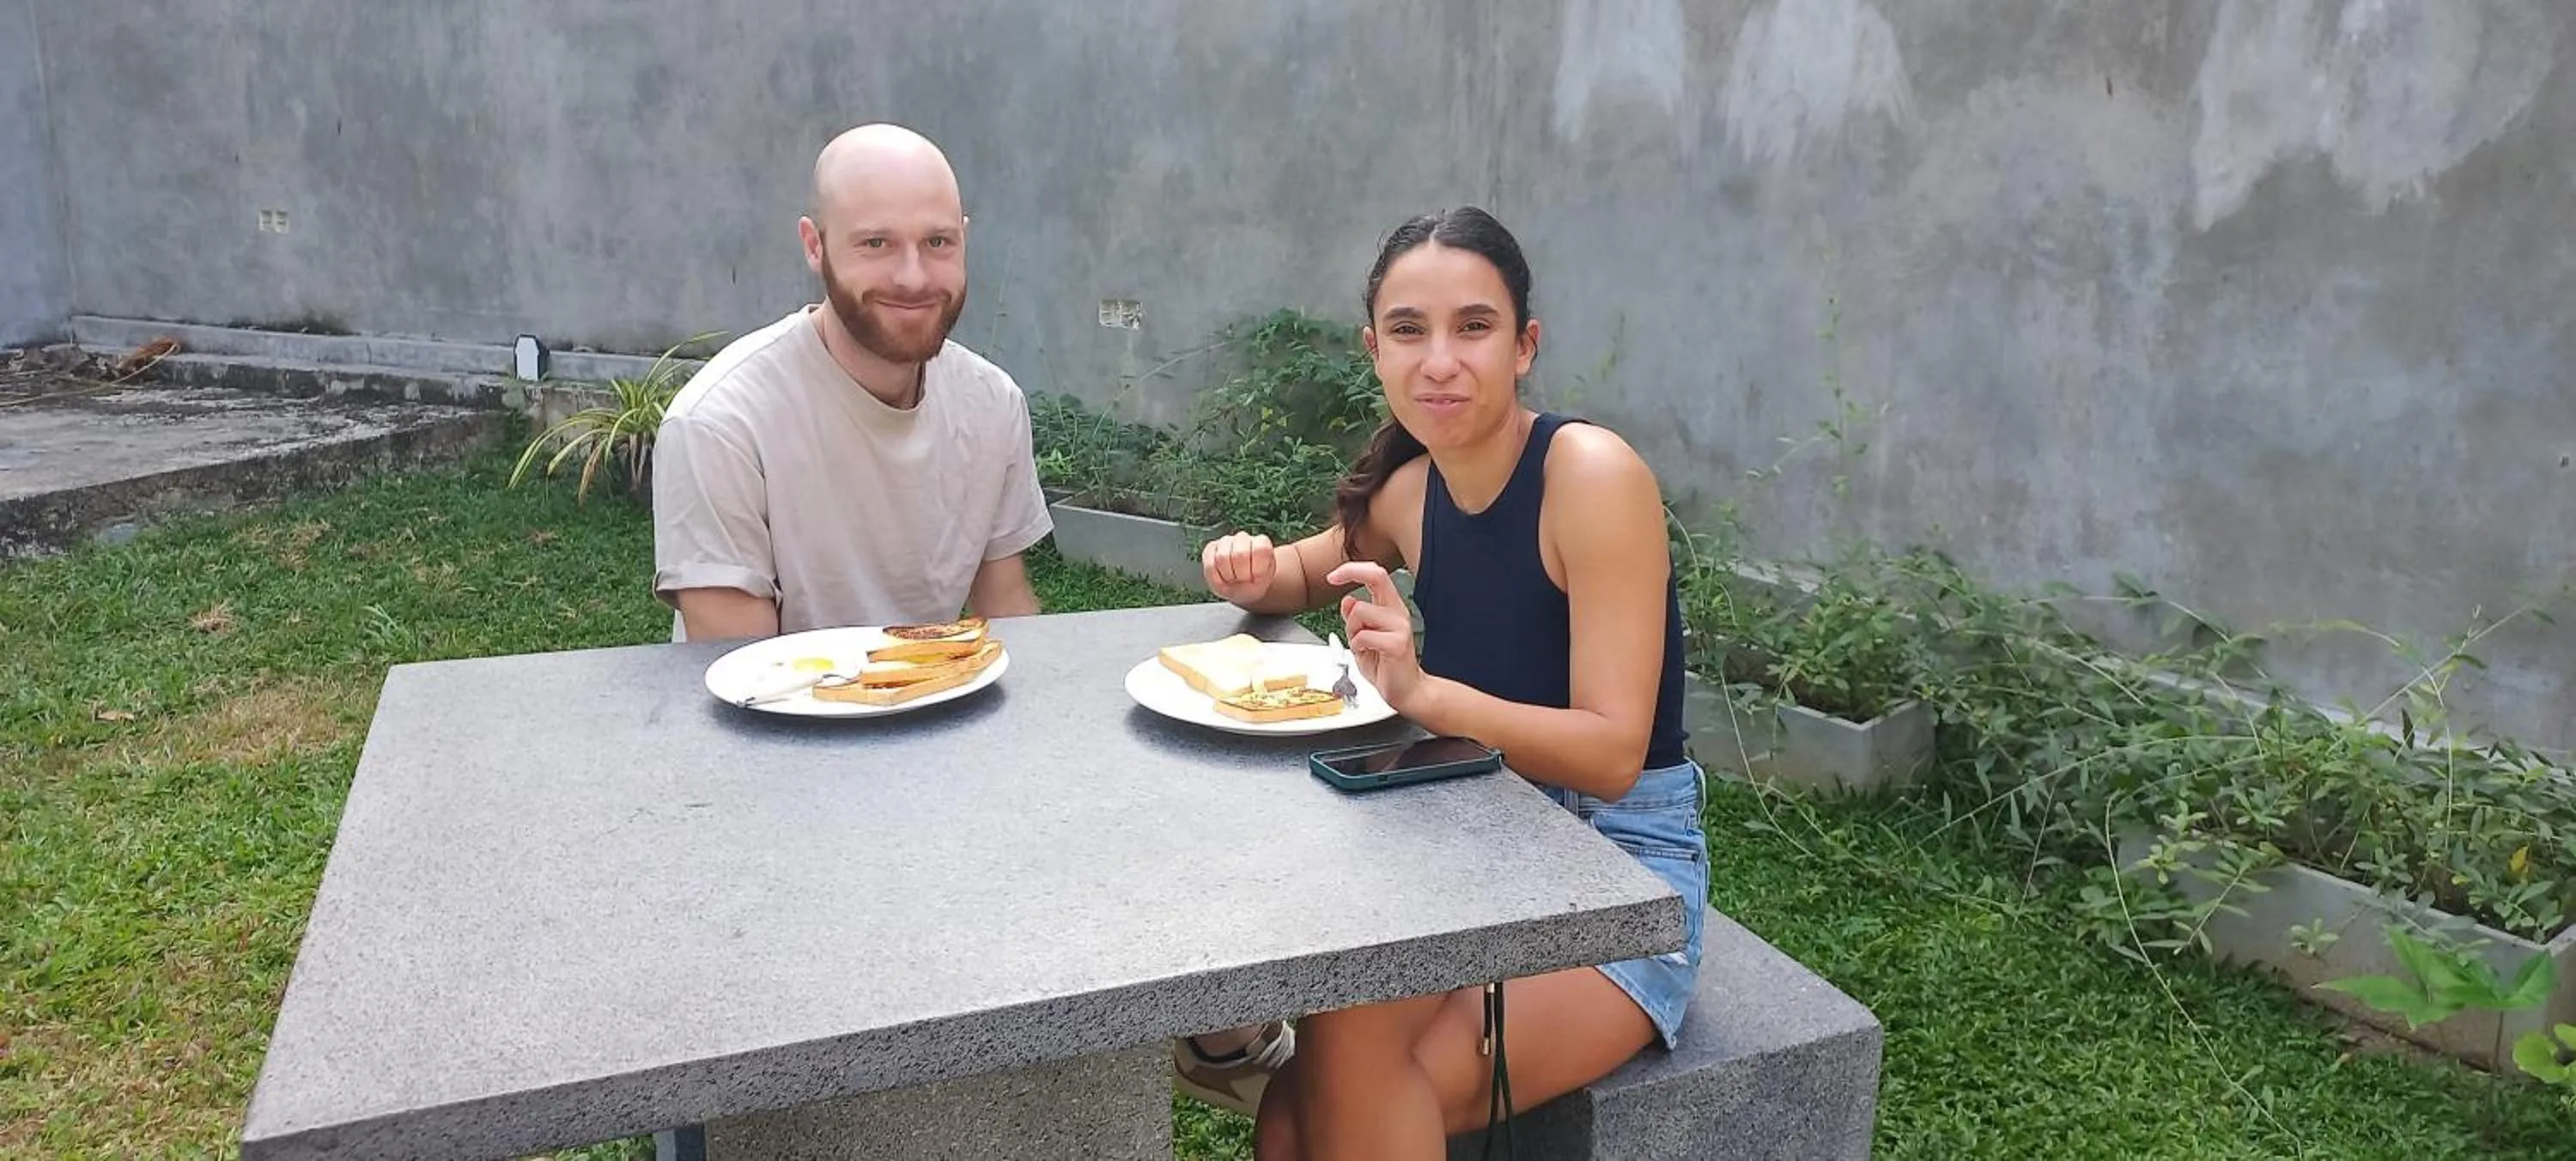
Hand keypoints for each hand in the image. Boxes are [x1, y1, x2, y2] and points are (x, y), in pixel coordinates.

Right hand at [1201, 531, 1275, 604]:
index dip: (1257, 569)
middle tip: (1244, 579)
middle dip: (1242, 574)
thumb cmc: (1254, 582)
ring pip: (1222, 557)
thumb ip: (1259, 571)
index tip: (1258, 577)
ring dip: (1228, 575)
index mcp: (1261, 542)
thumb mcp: (1263, 581)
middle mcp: (1243, 537)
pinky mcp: (1210, 549)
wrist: (1241, 586)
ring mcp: (1225, 541)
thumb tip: (1244, 562)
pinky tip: (1222, 578)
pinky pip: (1210, 565)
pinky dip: (1216, 578)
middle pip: (1239, 554)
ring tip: (1233, 578)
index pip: (1259, 550)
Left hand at [1325, 560, 1427, 712]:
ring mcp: (1400, 626)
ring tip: (1361, 646)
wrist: (1405, 691)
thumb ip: (1355, 620)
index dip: (1352, 569)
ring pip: (1360, 611)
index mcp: (1390, 608)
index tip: (1332, 576)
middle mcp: (1397, 612)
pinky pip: (1364, 635)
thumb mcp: (1361, 639)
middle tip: (1332, 579)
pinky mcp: (1397, 643)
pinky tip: (1367, 655)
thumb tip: (1348, 600)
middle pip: (1377, 576)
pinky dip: (1357, 646)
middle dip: (1350, 572)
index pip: (1376, 574)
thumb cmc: (1386, 667)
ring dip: (1351, 629)